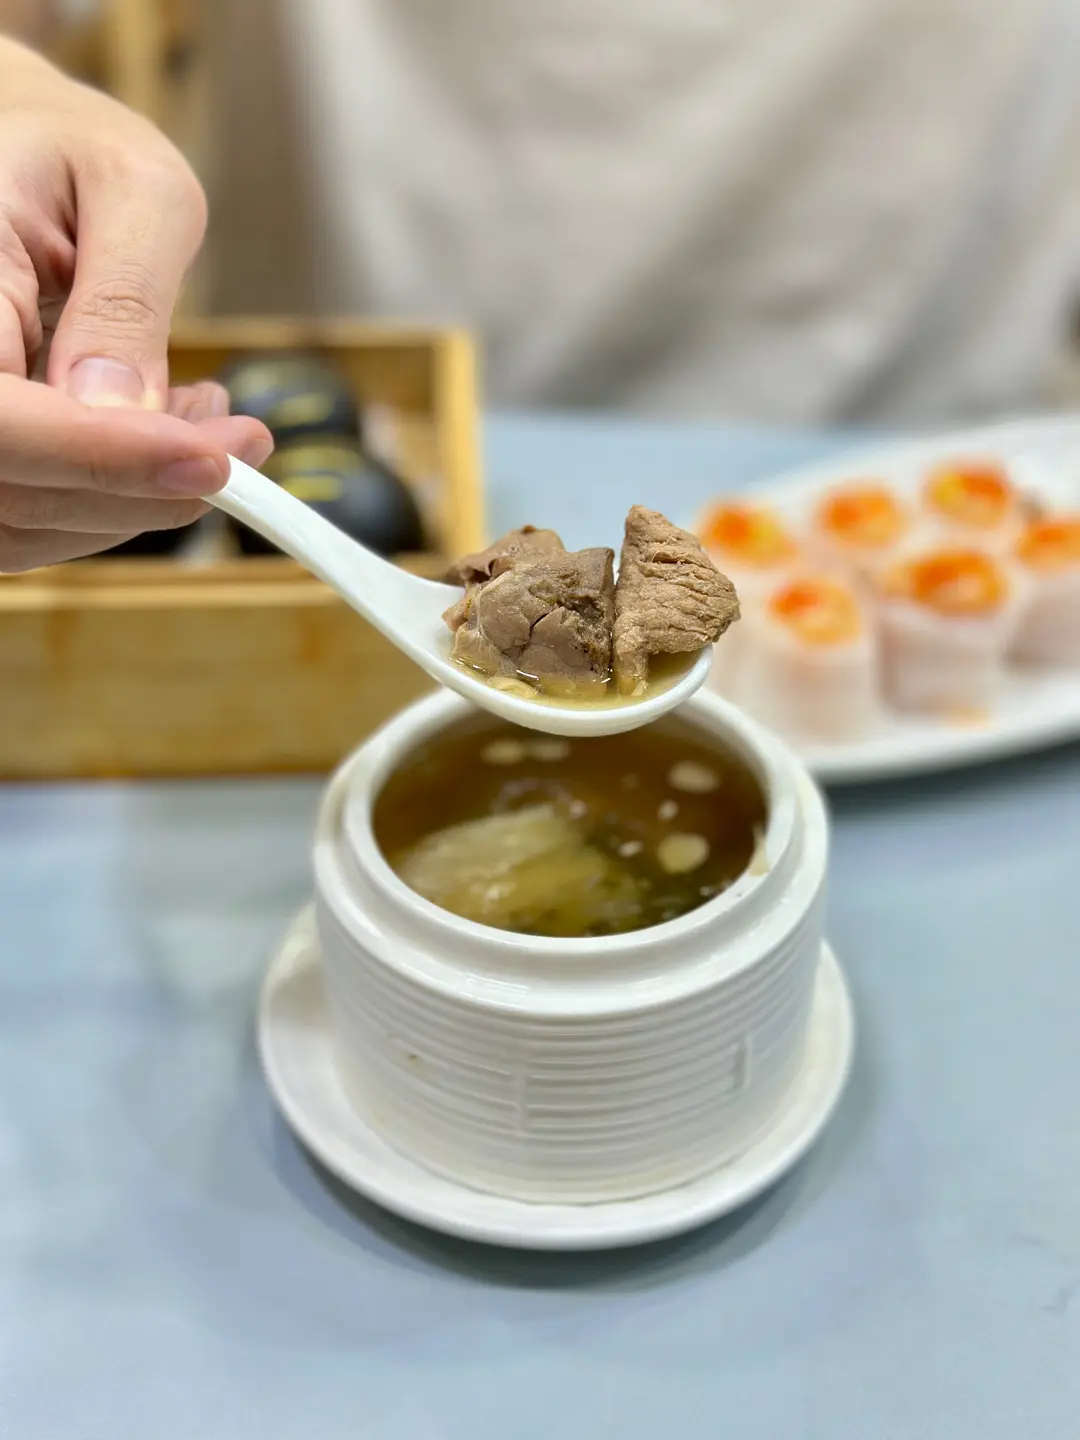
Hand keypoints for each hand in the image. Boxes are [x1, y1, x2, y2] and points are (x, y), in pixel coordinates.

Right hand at [0, 38, 271, 570]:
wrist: (25, 155)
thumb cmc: (75, 153)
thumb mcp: (132, 188)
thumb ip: (125, 300)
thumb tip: (119, 410)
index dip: (98, 456)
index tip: (210, 460)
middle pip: (16, 490)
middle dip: (145, 485)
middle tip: (243, 439)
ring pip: (28, 524)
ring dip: (139, 500)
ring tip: (208, 423)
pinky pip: (37, 520)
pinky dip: (119, 500)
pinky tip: (169, 440)